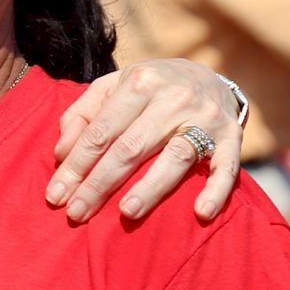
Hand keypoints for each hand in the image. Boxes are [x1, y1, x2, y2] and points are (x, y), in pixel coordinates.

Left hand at [47, 60, 242, 222]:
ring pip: (175, 157)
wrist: (209, 76)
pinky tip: (201, 213)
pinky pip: (227, 166)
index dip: (76, 165)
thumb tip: (61, 154)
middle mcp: (173, 98)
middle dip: (100, 183)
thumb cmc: (148, 89)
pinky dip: (216, 190)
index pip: (100, 131)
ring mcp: (205, 118)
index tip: (56, 195)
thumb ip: (81, 115)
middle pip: (131, 147)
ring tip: (126, 213)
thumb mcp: (110, 87)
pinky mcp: (233, 137)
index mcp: (139, 83)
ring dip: (150, 188)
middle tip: (77, 212)